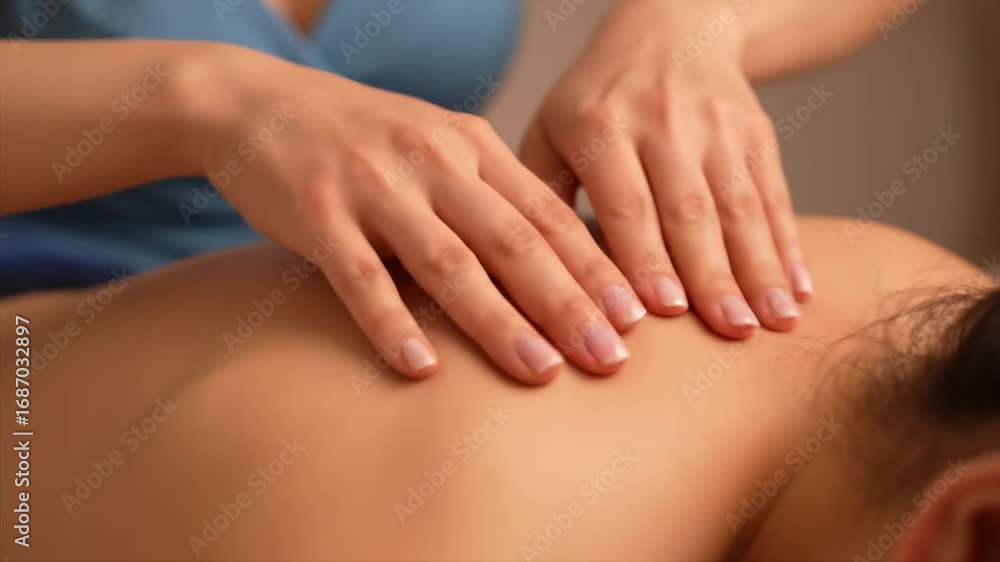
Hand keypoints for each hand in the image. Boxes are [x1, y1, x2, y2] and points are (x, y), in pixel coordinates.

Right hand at [183, 46, 644, 382]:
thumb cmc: (363, 139)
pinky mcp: (318, 213)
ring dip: (497, 322)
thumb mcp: (437, 146)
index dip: (595, 268)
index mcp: (472, 146)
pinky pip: (361, 277)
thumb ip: (490, 195)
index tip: (637, 318)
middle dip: (568, 303)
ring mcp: (375, 186)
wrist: (261, 104)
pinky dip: (391, 324)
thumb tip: (554, 264)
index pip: (547, 213)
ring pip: (449, 263)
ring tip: (540, 372)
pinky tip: (420, 369)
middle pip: (513, 241)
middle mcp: (433, 162)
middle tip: (612, 358)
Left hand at [521, 0, 811, 338]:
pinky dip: (789, 243)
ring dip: (760, 268)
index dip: (644, 259)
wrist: (667, 31)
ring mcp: (715, 124)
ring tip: (775, 323)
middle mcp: (662, 120)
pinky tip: (799, 289)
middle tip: (730, 332)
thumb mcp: (550, 132)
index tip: (659, 313)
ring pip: (740, 205)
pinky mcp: (754, 130)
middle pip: (689, 209)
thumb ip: (541, 201)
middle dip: (712, 275)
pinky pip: (774, 192)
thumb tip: (528, 283)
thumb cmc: (594, 101)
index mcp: (600, 125)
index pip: (625, 203)